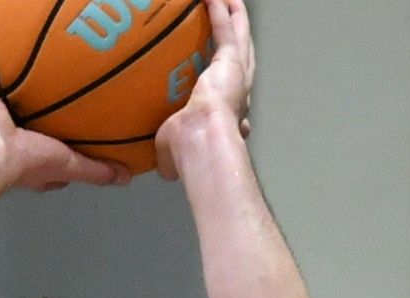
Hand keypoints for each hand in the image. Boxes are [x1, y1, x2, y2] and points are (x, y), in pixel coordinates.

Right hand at [0, 41, 128, 192]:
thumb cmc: (29, 161)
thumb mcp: (72, 166)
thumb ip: (97, 170)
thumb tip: (126, 177)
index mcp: (29, 159)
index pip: (49, 156)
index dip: (61, 150)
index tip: (72, 139)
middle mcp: (10, 140)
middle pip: (24, 122)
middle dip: (31, 112)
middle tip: (44, 97)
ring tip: (8, 65)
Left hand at [155, 0, 255, 180]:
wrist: (201, 140)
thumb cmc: (188, 153)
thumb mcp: (174, 154)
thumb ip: (171, 156)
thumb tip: (166, 169)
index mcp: (228, 118)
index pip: (235, 102)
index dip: (236, 95)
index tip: (232, 93)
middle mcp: (238, 95)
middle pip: (242, 59)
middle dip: (239, 41)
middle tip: (237, 24)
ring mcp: (237, 75)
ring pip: (239, 39)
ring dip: (236, 18)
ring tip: (232, 1)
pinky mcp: (229, 61)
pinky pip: (225, 29)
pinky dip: (222, 12)